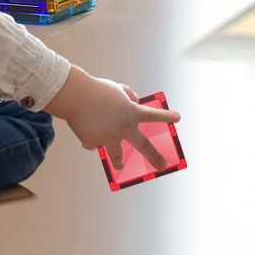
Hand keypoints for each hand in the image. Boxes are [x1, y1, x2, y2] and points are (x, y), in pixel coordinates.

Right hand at [44, 66, 180, 171]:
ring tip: (121, 164)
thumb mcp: (117, 89)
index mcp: (131, 112)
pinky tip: (86, 128)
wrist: (77, 97)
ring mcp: (110, 138)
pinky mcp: (95, 143)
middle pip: (143, 147)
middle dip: (154, 157)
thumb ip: (128, 95)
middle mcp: (123, 128)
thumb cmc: (97, 91)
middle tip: (162, 166)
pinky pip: (94, 142)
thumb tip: (135, 100)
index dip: (166, 116)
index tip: (178, 117)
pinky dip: (92, 137)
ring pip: (116, 154)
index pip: (153, 115)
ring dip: (119, 161)